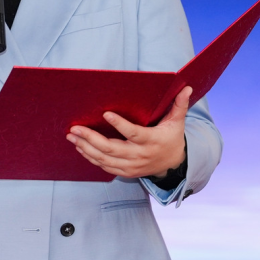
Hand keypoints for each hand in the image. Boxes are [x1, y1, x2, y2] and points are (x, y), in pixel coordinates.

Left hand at [66, 86, 190, 178]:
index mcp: (151, 141)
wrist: (173, 165)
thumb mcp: (177, 122)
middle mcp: (139, 155)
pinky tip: (80, 148)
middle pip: (112, 149)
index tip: (106, 113)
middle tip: (75, 128)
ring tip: (72, 137)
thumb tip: (187, 87)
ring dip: (86, 148)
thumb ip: (179, 105)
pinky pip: (105, 167)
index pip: (133, 133)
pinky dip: (91, 158)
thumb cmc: (172, 138)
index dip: (119, 125)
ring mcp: (131, 166)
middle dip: (91, 138)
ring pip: (104, 159)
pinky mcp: (126, 172)